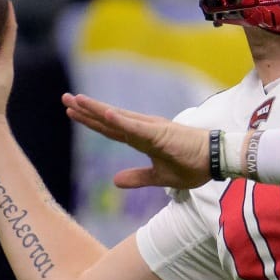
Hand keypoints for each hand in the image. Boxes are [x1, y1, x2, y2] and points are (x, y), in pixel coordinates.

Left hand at [63, 93, 209, 189]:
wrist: (215, 161)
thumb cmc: (192, 165)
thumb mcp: (158, 177)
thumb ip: (137, 178)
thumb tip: (114, 182)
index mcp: (143, 138)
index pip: (111, 129)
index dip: (91, 121)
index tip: (72, 111)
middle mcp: (144, 129)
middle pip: (109, 120)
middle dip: (86, 110)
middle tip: (64, 98)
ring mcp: (151, 129)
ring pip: (118, 119)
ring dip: (97, 110)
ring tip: (76, 100)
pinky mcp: (160, 133)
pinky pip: (136, 127)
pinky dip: (120, 120)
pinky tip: (105, 114)